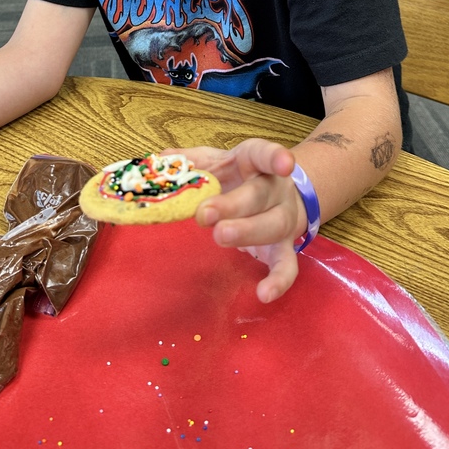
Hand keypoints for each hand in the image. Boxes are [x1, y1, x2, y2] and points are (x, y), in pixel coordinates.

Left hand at [166, 140, 306, 303]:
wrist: (273, 195)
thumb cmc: (235, 176)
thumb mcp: (214, 162)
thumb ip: (190, 161)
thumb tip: (162, 162)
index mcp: (255, 163)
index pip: (264, 154)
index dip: (275, 157)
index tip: (284, 164)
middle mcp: (275, 189)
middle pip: (261, 194)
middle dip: (234, 204)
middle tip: (205, 214)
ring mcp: (282, 219)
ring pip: (274, 225)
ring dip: (248, 233)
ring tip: (220, 237)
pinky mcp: (284, 247)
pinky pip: (287, 265)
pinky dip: (278, 280)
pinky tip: (263, 293)